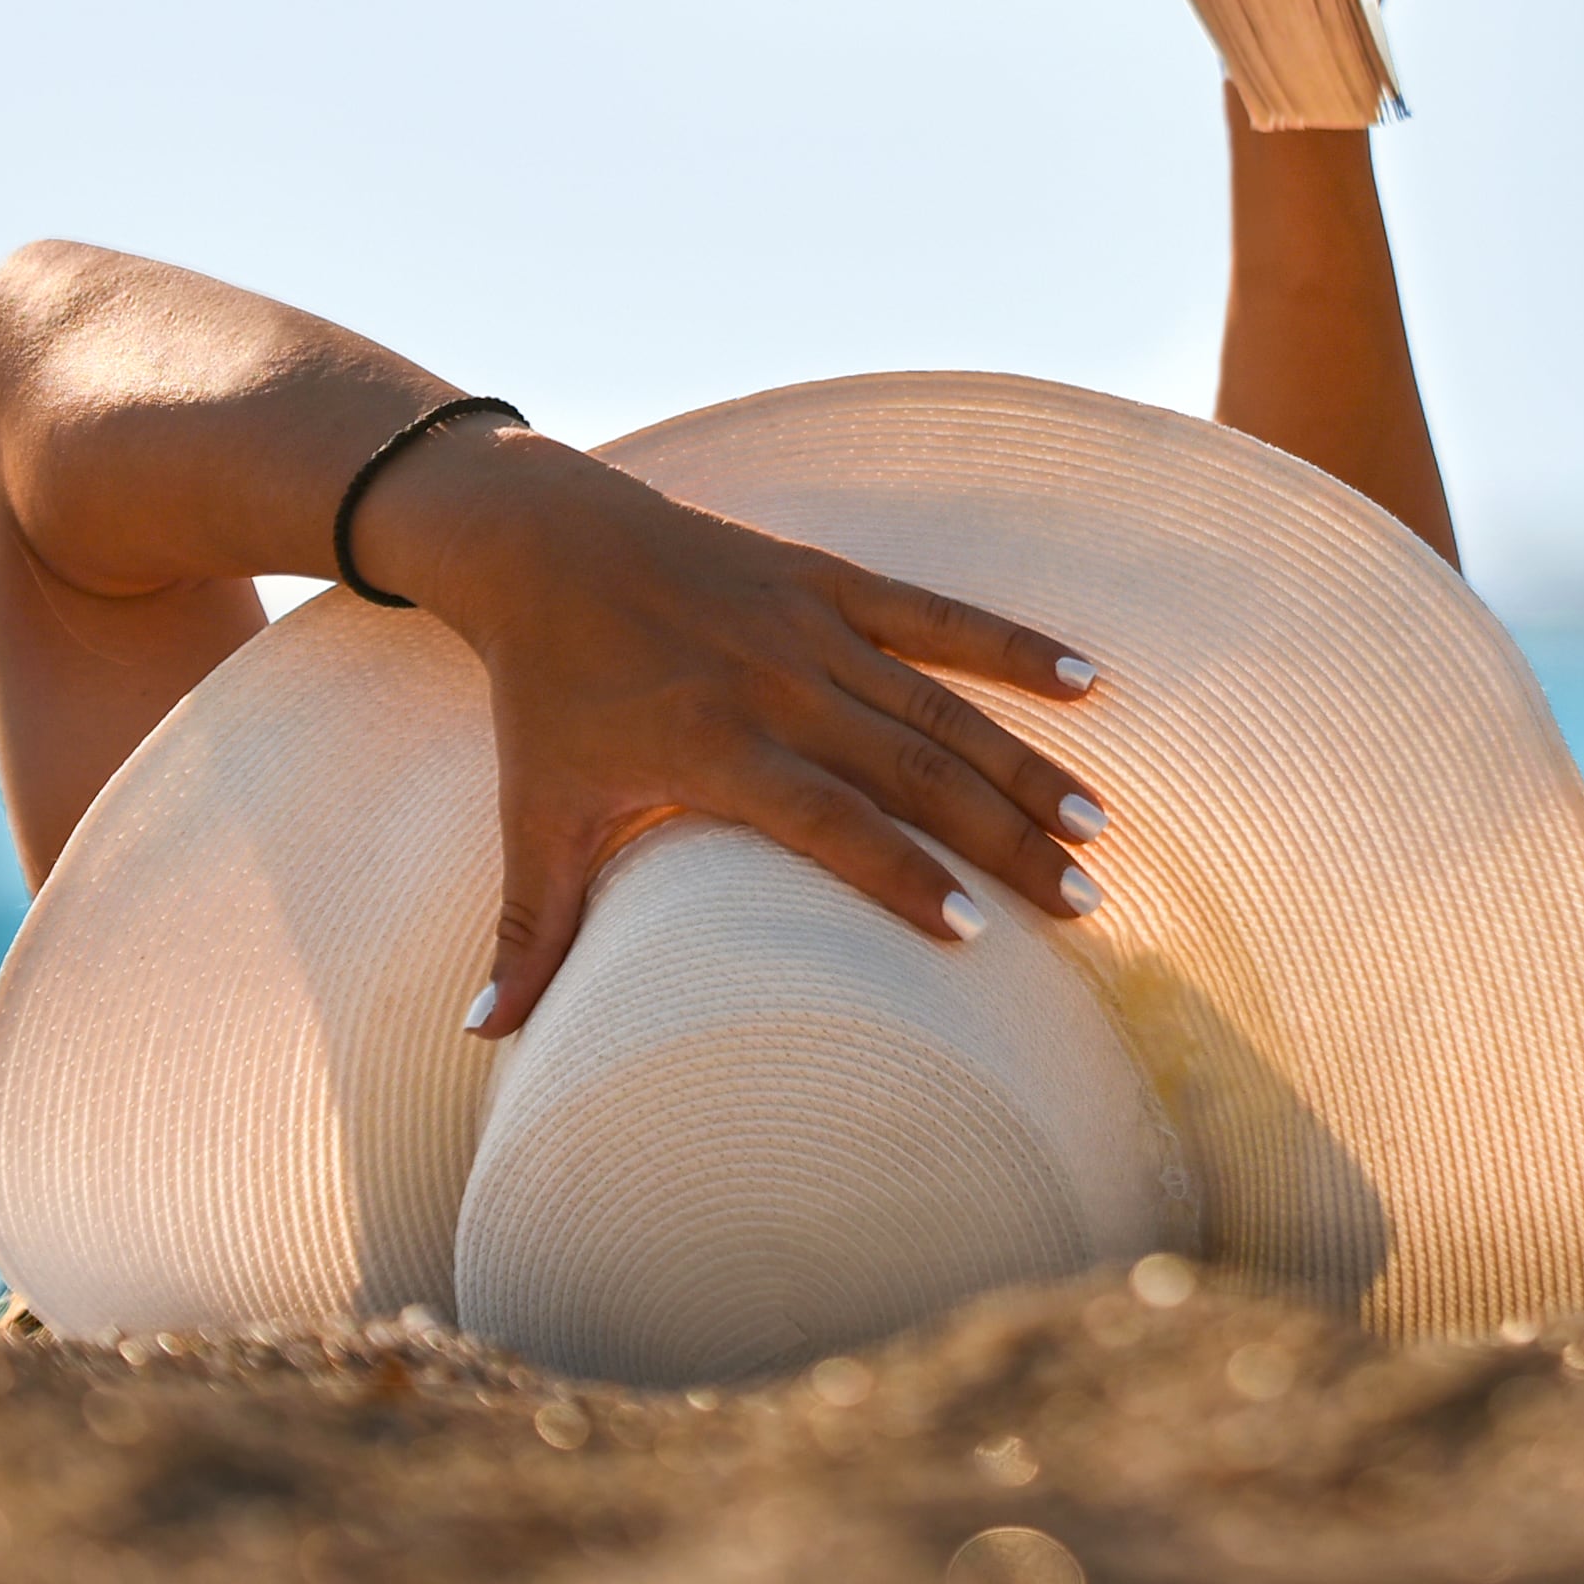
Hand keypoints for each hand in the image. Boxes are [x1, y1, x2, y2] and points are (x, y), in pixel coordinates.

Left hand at [352, 421, 1108, 1035]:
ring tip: (1097, 824)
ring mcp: (809, 626)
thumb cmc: (543, 693)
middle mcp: (777, 685)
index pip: (830, 822)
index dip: (904, 877)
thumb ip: (530, 932)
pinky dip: (1011, 647)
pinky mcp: (828, 579)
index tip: (978, 933)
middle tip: (1084, 903)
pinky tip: (1089, 682)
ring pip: (941, 703)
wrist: (542, 543)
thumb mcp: (532, 815)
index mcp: (714, 746)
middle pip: (913, 770)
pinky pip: (936, 615)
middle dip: (1004, 839)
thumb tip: (486, 1041)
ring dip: (1023, 764)